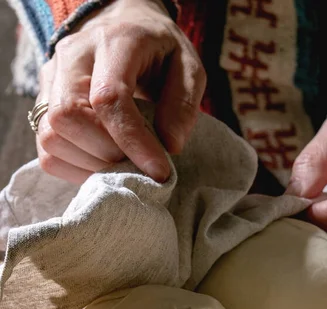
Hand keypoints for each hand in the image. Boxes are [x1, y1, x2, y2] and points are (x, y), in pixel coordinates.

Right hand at [35, 0, 205, 183]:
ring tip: (124, 165)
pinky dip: (75, 168)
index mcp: (114, 42)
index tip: (159, 171)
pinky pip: (46, 149)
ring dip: (91, 164)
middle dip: (109, 154)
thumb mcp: (189, 68)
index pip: (108, 97)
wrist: (124, 25)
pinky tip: (104, 165)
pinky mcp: (43, 100)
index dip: (133, 141)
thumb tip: (170, 147)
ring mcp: (51, 77)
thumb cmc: (161, 52)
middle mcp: (72, 55)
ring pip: (51, 136)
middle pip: (69, 116)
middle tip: (140, 165)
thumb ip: (184, 105)